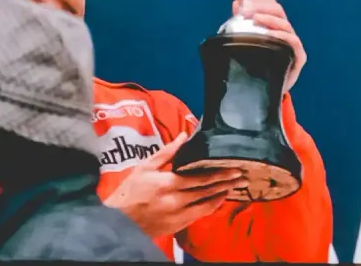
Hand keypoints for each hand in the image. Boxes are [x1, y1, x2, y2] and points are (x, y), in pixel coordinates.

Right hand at [104, 132, 245, 238]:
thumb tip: (183, 136)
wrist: (117, 223)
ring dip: (222, 196)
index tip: (235, 168)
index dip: (220, 173)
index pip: (201, 178)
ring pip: (206, 205)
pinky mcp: (176, 226)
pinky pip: (198, 216)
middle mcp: (176, 200)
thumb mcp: (144, 167)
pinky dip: (210, 208)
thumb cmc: (129, 193)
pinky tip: (218, 201)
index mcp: (168, 183)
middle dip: (227, 183)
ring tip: (236, 188)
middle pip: (207, 191)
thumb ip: (166, 153)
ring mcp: (177, 215)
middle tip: (243, 177)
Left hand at [237, 0, 306, 90]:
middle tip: (247, 7)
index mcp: (274, 26)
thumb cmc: (260, 67)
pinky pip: (293, 42)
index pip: (270, 5)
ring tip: (256, 18)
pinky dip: (282, 36)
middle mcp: (284, 32)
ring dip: (270, 19)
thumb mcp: (249, 42)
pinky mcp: (298, 57)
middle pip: (278, 11)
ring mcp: (292, 43)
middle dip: (263, 5)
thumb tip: (236, 3)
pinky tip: (271, 34)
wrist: (266, 93)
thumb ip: (243, 22)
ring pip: (285, 24)